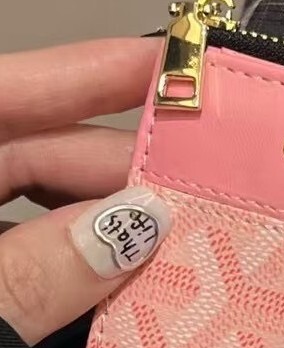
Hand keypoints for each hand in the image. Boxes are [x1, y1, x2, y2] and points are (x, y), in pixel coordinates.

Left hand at [0, 38, 170, 344]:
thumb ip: (37, 274)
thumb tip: (144, 223)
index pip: (0, 96)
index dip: (88, 73)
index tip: (169, 68)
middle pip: (26, 152)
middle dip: (116, 169)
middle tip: (200, 192)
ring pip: (32, 210)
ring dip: (105, 223)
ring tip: (176, 239)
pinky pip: (27, 258)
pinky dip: (76, 265)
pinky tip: (126, 280)